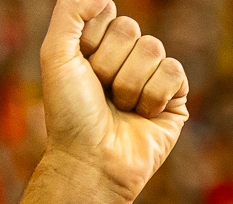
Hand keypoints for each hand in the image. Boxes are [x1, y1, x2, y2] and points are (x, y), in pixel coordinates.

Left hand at [38, 0, 189, 203]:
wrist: (93, 160)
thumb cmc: (70, 112)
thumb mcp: (56, 53)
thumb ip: (70, 11)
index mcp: (97, 44)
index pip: (108, 13)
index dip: (93, 39)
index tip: (81, 66)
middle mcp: (126, 58)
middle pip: (133, 30)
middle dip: (111, 64)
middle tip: (101, 92)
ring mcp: (152, 78)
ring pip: (154, 50)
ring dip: (131, 83)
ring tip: (121, 108)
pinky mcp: (176, 99)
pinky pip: (175, 72)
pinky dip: (155, 94)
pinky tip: (144, 115)